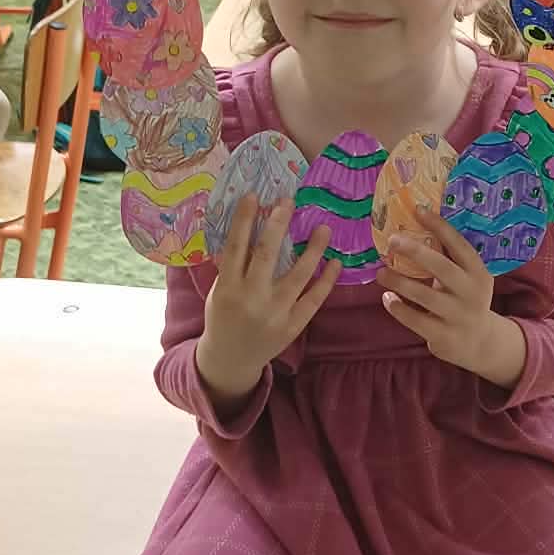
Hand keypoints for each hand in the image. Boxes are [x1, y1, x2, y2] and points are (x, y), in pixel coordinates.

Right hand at [196, 197, 339, 407]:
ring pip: (297, 276)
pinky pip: (313, 299)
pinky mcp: (293, 326)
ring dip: (313, 250)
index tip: (253, 196)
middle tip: (289, 201)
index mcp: (227, 287)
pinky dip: (326, 281)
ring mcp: (274, 313)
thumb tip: (247, 226)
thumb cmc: (223, 316)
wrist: (231, 358)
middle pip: (266, 256)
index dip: (244, 220)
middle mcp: (251, 299)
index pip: (235, 247)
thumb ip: (231, 265)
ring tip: (324, 228)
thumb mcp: (218, 291)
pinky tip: (335, 262)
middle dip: (278, 226)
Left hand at [379, 208, 526, 386]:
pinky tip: (387, 298)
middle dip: (415, 251)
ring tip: (381, 274)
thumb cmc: (464, 300)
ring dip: (399, 282)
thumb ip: (448, 260)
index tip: (418, 210)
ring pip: (424, 295)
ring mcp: (458, 315)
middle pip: (441, 267)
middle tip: (392, 240)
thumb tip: (414, 228)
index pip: (459, 245)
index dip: (440, 226)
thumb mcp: (467, 279)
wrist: (479, 342)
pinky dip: (398, 308)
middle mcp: (471, 292)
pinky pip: (415, 320)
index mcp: (478, 272)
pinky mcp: (444, 336)